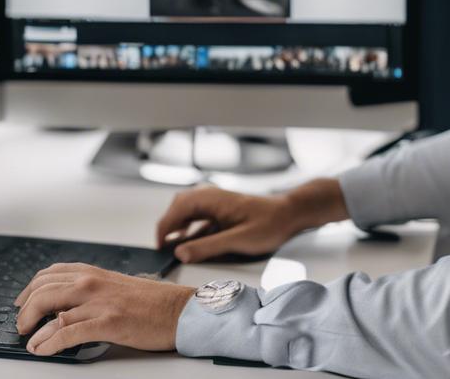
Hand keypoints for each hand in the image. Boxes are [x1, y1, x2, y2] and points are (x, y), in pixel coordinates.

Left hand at [14, 263, 193, 355]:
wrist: (180, 310)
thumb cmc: (151, 302)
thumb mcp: (114, 286)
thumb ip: (89, 291)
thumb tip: (64, 306)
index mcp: (92, 273)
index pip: (49, 275)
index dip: (30, 290)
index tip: (22, 302)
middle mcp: (91, 283)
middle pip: (42, 291)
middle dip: (25, 309)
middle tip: (21, 324)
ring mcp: (98, 302)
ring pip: (50, 310)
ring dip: (32, 326)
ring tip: (28, 339)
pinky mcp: (106, 323)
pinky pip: (67, 332)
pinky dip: (49, 342)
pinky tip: (42, 349)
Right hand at [156, 186, 299, 262]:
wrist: (290, 214)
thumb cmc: (268, 225)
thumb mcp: (238, 240)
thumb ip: (208, 247)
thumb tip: (179, 254)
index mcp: (210, 199)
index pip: (177, 210)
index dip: (164, 229)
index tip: (159, 248)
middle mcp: (209, 196)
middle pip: (178, 208)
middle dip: (169, 228)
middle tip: (163, 250)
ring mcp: (215, 202)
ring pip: (187, 213)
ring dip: (178, 229)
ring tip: (172, 249)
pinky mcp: (221, 210)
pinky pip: (198, 218)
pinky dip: (190, 230)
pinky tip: (190, 244)